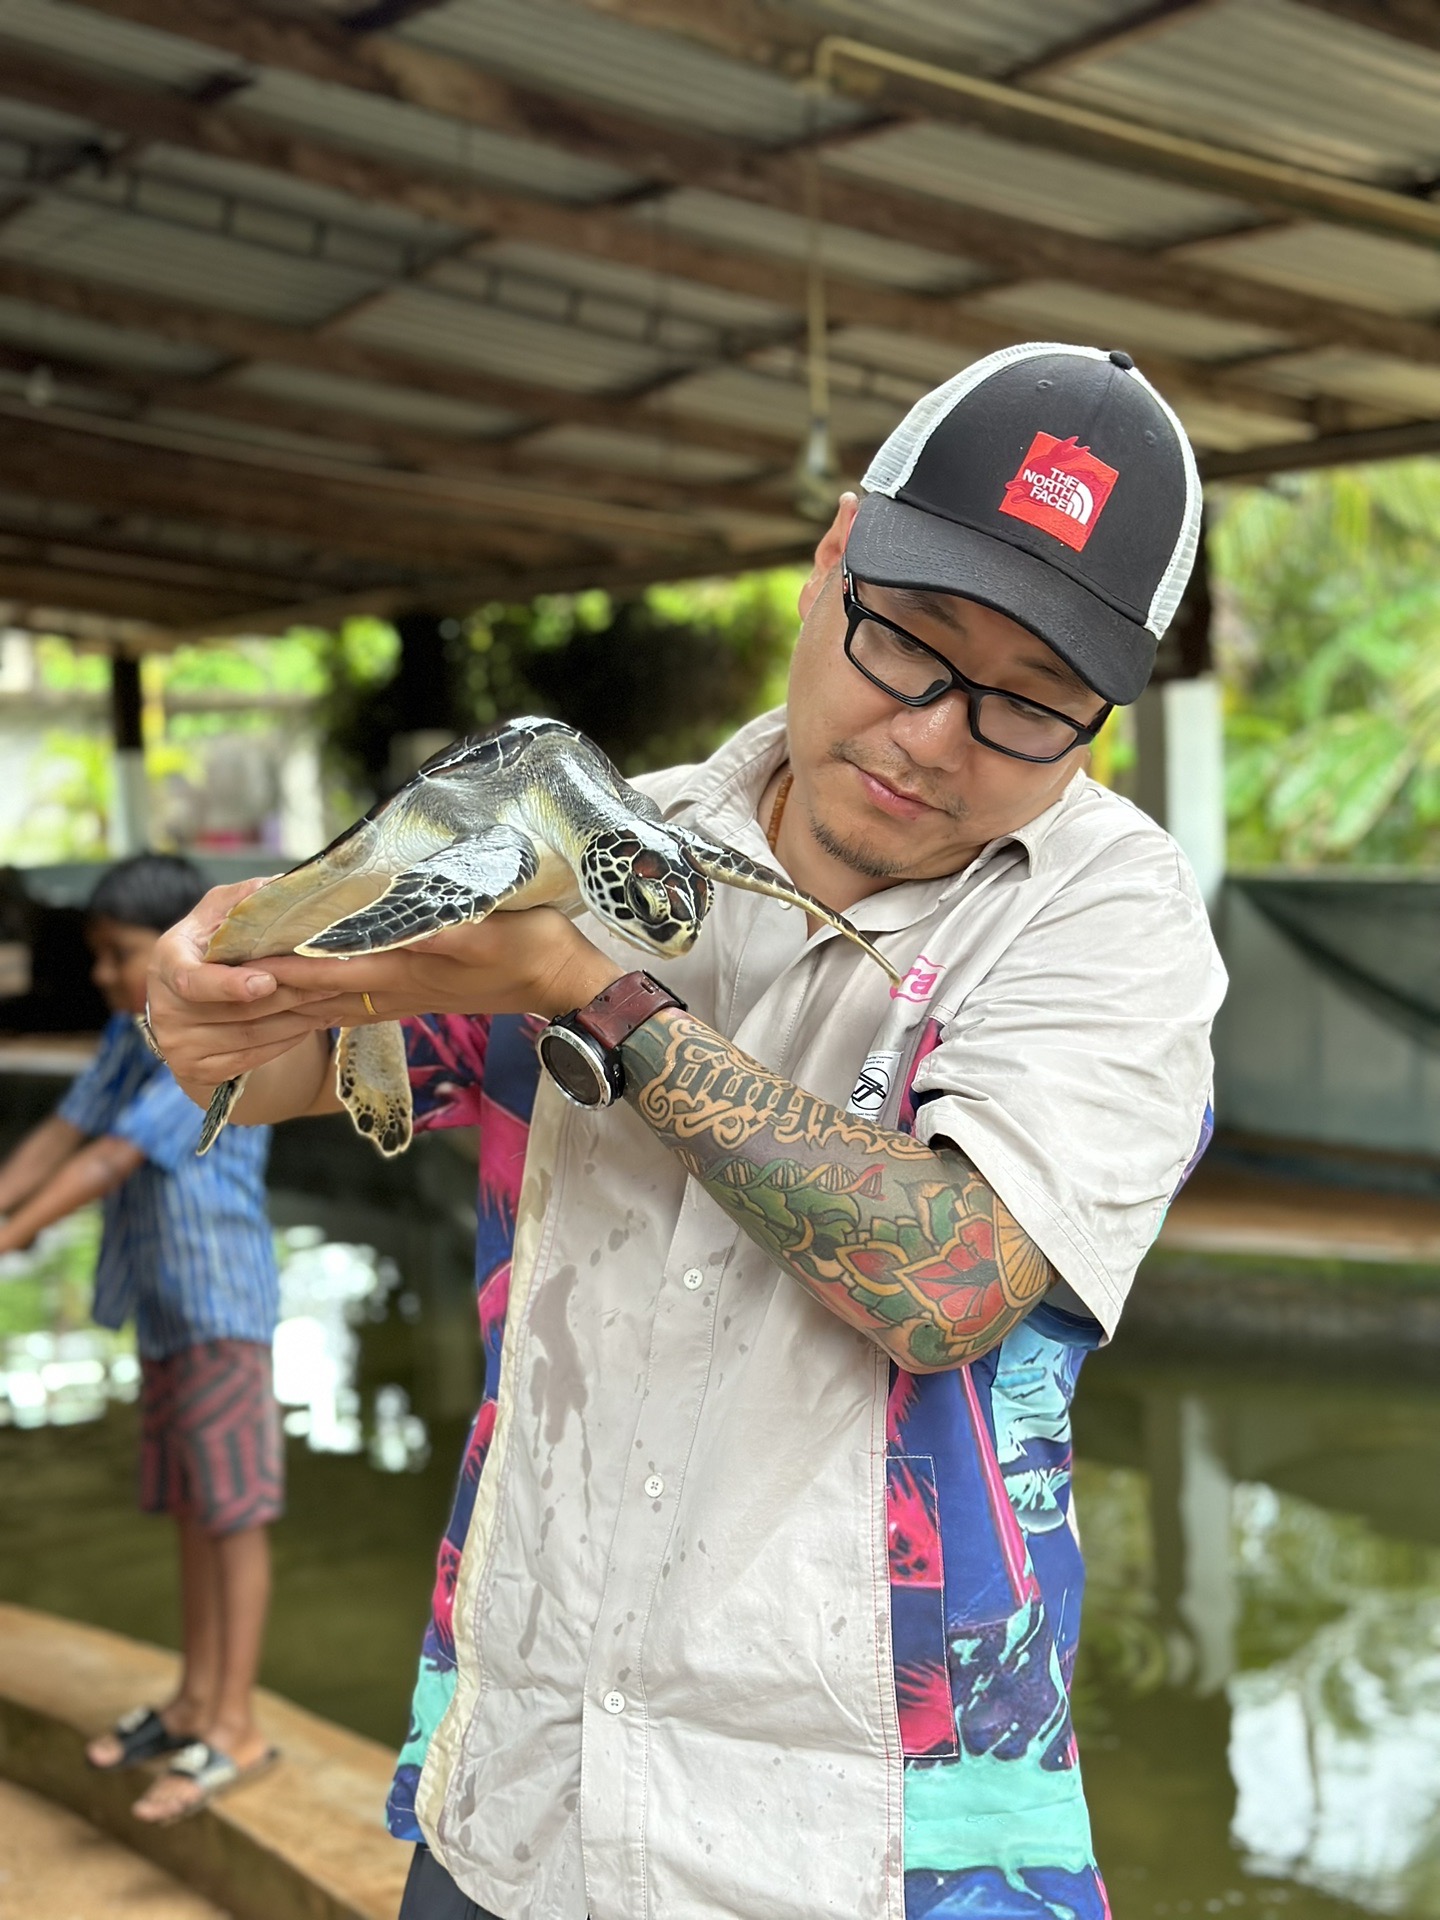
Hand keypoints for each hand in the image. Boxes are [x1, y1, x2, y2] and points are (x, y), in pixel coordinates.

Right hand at [147, 878, 345, 1090]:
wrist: (186, 1005)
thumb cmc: (209, 947)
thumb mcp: (218, 913)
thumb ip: (245, 898)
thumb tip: (286, 885)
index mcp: (167, 960)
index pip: (193, 980)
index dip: (230, 985)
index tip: (268, 980)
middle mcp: (165, 1008)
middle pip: (238, 1010)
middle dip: (291, 994)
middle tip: (331, 981)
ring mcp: (179, 1045)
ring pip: (251, 1036)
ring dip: (297, 1019)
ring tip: (332, 1001)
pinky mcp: (196, 1070)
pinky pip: (252, 1058)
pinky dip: (287, 1041)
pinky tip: (312, 1023)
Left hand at [262, 908, 624, 1026]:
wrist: (559, 981)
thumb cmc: (531, 946)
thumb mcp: (491, 933)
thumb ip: (444, 932)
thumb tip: (403, 930)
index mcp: (405, 970)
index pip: (329, 968)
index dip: (282, 963)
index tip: (238, 955)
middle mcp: (393, 988)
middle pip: (313, 990)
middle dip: (262, 984)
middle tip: (213, 974)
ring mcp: (399, 996)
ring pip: (324, 1002)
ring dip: (279, 1000)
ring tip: (232, 992)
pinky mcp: (409, 995)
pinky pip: (346, 1004)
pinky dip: (312, 1002)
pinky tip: (291, 1000)